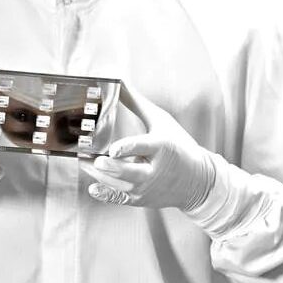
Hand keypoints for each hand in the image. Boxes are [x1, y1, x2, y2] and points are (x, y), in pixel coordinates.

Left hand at [84, 83, 214, 210]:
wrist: (198, 181)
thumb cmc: (179, 146)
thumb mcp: (161, 121)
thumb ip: (136, 103)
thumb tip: (118, 82)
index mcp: (161, 148)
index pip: (143, 147)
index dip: (128, 148)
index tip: (113, 148)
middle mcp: (153, 170)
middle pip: (130, 172)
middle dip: (112, 168)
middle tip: (97, 160)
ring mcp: (146, 188)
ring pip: (120, 185)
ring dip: (101, 176)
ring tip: (84, 163)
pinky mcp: (140, 199)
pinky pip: (120, 198)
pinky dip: (105, 195)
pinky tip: (93, 188)